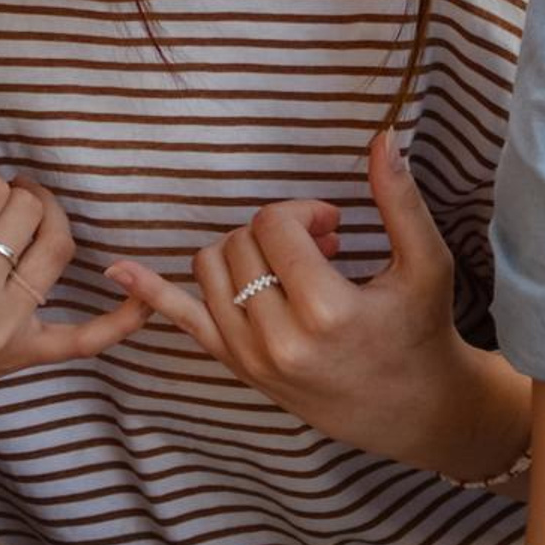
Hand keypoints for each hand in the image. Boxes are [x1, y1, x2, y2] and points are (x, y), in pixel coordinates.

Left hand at [106, 129, 482, 462]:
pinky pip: (185, 321)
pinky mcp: (238, 367)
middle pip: (242, 242)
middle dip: (277, 229)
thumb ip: (399, 199)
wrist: (413, 408)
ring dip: (243, 249)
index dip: (303, 211)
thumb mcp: (426, 263)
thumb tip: (381, 136)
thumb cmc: (421, 332)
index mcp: (325, 310)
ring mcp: (251, 357)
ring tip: (288, 264)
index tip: (334, 225)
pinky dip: (151, 292)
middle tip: (321, 244)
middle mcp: (279, 338)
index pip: (275, 226)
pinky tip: (119, 270)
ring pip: (211, 268)